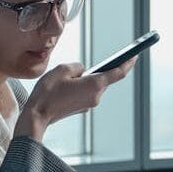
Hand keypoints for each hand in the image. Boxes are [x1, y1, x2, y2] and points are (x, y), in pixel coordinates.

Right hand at [15, 58, 136, 141]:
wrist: (37, 116)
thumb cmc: (48, 92)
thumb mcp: (62, 69)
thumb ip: (77, 66)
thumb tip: (82, 71)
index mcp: (94, 85)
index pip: (118, 72)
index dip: (128, 62)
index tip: (135, 55)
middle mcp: (96, 96)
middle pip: (104, 79)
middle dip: (102, 69)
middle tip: (106, 58)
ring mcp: (89, 104)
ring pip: (94, 86)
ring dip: (88, 78)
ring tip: (72, 74)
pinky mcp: (82, 108)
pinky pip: (86, 93)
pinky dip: (82, 86)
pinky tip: (68, 85)